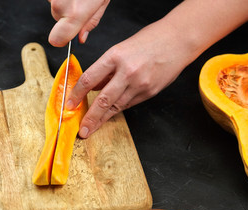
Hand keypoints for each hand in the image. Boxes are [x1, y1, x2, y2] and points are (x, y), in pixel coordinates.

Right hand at [48, 0, 109, 46]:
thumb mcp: (102, 2)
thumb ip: (90, 23)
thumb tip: (81, 38)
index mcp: (75, 14)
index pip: (57, 40)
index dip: (61, 41)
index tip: (67, 38)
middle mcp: (60, 5)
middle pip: (58, 21)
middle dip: (67, 16)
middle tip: (80, 5)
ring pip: (56, 8)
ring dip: (65, 4)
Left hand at [66, 20, 196, 137]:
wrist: (178, 40)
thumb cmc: (149, 40)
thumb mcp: (120, 48)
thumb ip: (105, 69)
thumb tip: (92, 86)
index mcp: (115, 56)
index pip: (89, 79)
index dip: (77, 94)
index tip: (69, 104)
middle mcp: (127, 72)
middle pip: (103, 100)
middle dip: (90, 118)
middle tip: (82, 130)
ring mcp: (140, 84)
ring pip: (116, 107)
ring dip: (102, 119)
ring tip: (92, 129)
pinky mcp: (149, 92)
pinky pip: (129, 104)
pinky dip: (117, 110)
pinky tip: (109, 116)